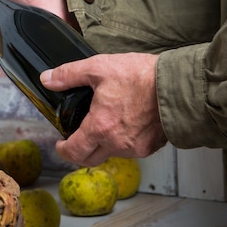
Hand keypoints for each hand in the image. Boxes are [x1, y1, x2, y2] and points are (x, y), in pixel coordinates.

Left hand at [40, 52, 167, 166]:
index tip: (60, 144)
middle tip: (76, 140)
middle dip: (79, 151)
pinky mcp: (152, 146)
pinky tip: (125, 124)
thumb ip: (69, 75)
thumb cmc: (143, 76)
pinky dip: (123, 141)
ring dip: (103, 144)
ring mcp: (136, 148)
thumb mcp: (100, 67)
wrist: (179, 85)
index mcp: (100, 127)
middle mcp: (117, 143)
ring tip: (103, 124)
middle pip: (90, 159)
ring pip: (111, 153)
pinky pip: (131, 149)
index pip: (74, 152)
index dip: (63, 150)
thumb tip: (48, 79)